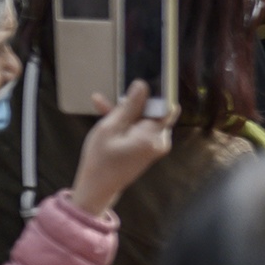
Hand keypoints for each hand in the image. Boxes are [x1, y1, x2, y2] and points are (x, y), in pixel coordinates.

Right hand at [68, 81, 175, 216]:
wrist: (97, 188)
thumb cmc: (100, 160)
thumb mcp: (110, 128)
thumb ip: (129, 106)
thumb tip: (143, 85)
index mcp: (153, 136)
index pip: (167, 106)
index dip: (159, 91)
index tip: (150, 77)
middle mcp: (159, 141)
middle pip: (153, 111)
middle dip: (134, 101)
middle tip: (115, 93)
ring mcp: (155, 145)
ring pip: (144, 119)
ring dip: (125, 111)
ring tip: (101, 103)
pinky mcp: (147, 148)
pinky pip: (140, 128)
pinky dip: (126, 122)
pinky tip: (105, 113)